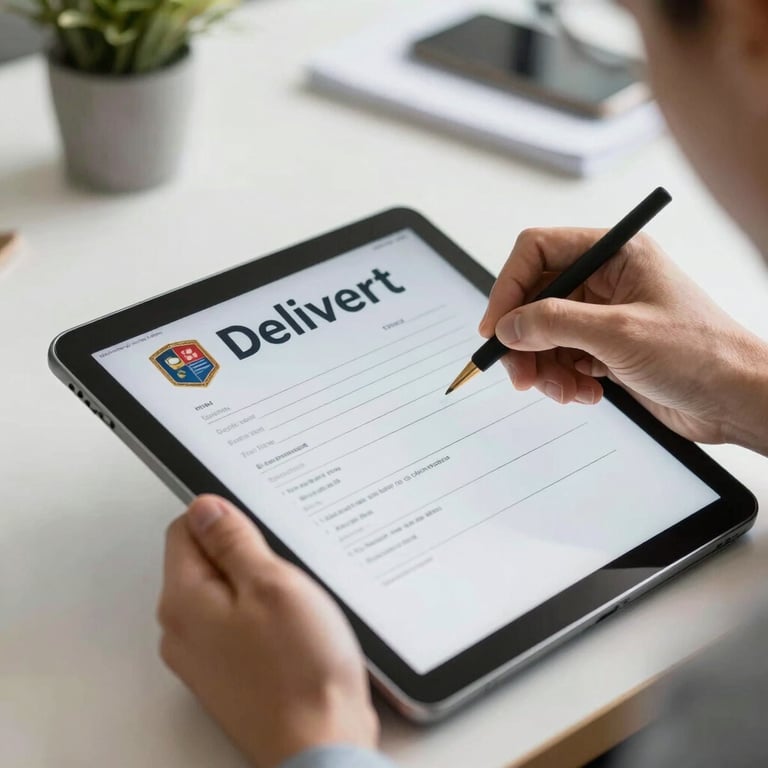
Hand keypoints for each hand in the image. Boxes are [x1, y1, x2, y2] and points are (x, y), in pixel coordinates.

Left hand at [158, 495, 378, 767]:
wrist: (321, 742)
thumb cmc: (300, 669)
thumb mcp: (270, 582)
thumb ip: (232, 540)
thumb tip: (205, 507)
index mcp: (184, 600)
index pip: (185, 527)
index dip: (225, 517)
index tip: (260, 529)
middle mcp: (182, 629)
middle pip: (205, 560)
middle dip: (246, 554)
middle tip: (284, 571)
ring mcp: (202, 655)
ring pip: (225, 592)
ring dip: (258, 586)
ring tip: (294, 605)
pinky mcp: (227, 672)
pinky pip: (237, 624)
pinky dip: (263, 616)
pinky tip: (293, 629)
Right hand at [479, 228, 767, 452]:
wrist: (736, 400)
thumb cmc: (702, 354)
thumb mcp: (619, 333)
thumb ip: (555, 324)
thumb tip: (508, 325)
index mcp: (614, 254)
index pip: (537, 252)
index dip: (509, 288)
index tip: (496, 328)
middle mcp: (605, 279)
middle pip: (534, 299)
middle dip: (524, 340)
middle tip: (521, 375)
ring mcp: (603, 315)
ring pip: (543, 334)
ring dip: (544, 367)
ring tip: (564, 391)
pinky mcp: (604, 347)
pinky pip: (560, 357)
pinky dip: (562, 379)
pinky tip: (586, 393)